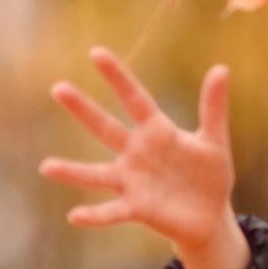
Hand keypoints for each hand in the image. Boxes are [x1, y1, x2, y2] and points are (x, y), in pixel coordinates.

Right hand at [41, 47, 249, 268]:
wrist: (210, 215)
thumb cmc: (209, 174)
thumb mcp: (214, 141)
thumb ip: (213, 108)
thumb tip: (221, 68)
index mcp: (156, 131)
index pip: (134, 98)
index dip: (117, 77)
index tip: (96, 52)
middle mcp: (136, 153)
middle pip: (105, 128)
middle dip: (83, 110)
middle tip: (58, 88)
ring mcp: (133, 181)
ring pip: (97, 174)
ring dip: (72, 171)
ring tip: (46, 166)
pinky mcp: (137, 207)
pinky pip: (112, 211)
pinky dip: (95, 215)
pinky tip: (74, 215)